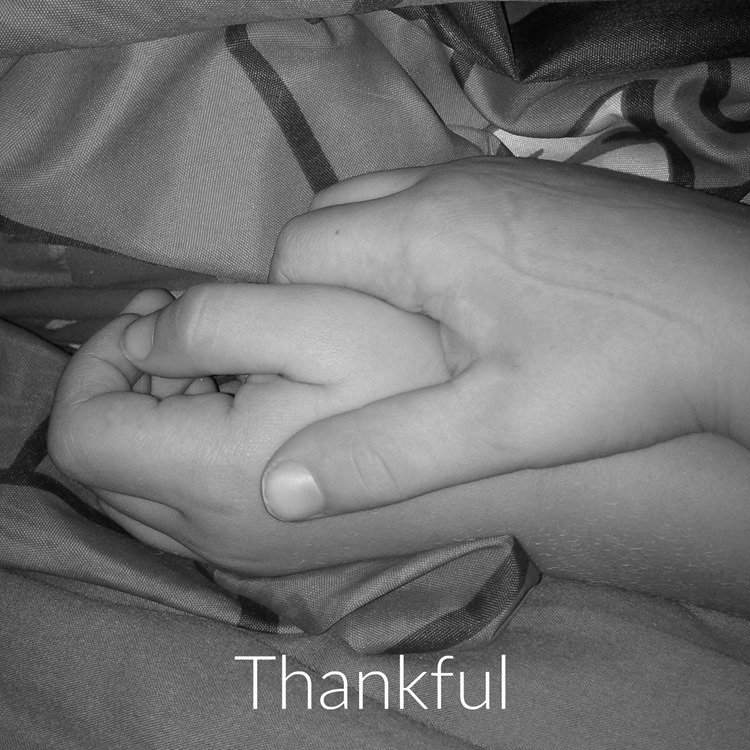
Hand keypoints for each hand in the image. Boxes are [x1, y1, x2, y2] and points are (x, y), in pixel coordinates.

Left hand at [48, 284, 447, 571]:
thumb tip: (140, 345)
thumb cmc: (415, 373)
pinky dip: (182, 447)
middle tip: (178, 326)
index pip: (84, 436)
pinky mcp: (261, 552)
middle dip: (124, 384)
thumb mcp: (318, 317)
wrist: (494, 464)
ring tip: (210, 358)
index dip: (94, 365)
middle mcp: (209, 533)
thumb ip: (210, 322)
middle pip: (102, 466)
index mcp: (212, 476)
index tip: (150, 313)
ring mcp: (236, 552)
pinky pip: (180, 505)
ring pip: (137, 488)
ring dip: (152, 416)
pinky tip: (240, 401)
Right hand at [264, 156, 749, 519]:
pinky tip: (470, 296)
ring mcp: (493, 173)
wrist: (748, 309)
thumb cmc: (621, 370)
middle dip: (322, 283)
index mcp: (422, 233)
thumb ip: (383, 455)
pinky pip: (436, 198)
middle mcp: (446, 183)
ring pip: (382, 201)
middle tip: (362, 354)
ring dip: (372, 259)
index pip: (297, 253)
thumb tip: (275, 489)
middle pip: (331, 217)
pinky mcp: (532, 181)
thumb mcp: (498, 429)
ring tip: (411, 328)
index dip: (291, 312)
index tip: (326, 367)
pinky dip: (420, 241)